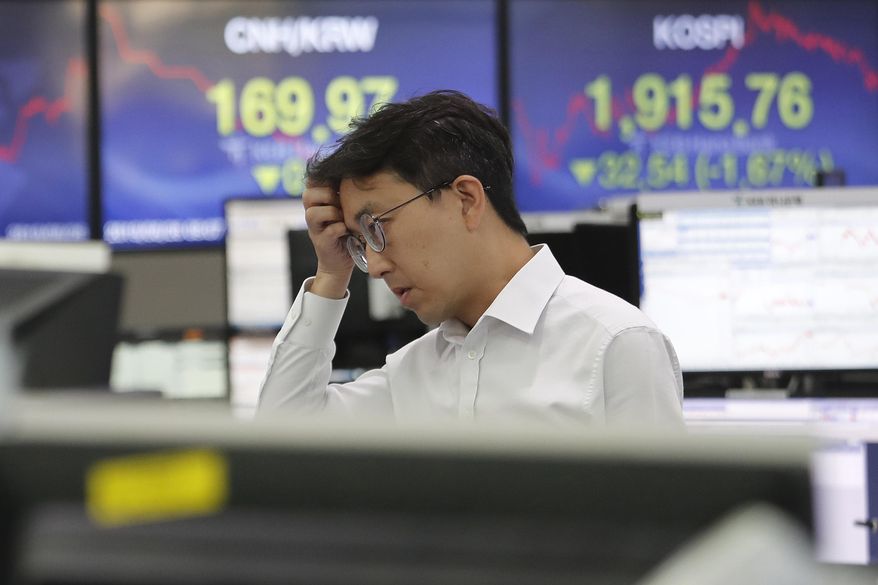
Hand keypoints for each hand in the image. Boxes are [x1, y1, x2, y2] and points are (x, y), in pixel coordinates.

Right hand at [303, 182, 353, 298]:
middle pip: (308, 195)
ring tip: (343, 217)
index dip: (325, 179)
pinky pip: (330, 230)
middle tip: (341, 202)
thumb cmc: (347, 231)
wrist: (341, 262)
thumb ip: (344, 194)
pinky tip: (348, 231)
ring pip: (313, 213)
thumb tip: (358, 172)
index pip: (311, 181)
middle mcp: (312, 214)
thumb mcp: (345, 209)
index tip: (340, 184)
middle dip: (328, 195)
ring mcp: (315, 229)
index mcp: (316, 203)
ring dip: (332, 212)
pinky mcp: (322, 243)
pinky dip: (340, 228)